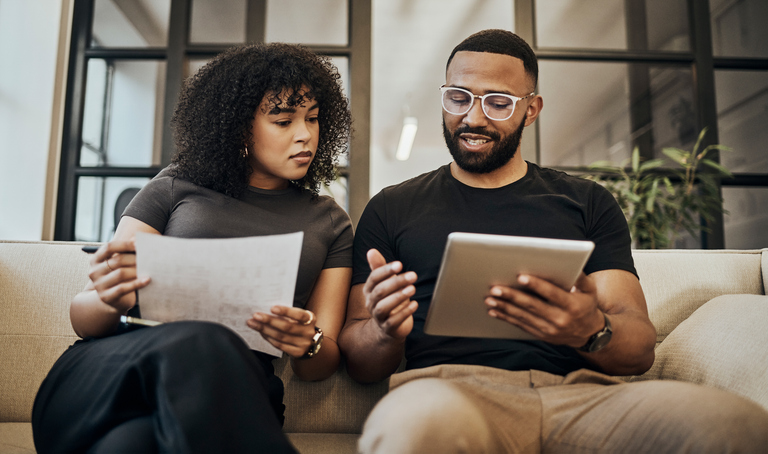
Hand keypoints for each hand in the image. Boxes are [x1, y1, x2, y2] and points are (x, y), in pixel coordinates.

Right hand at [89, 240, 149, 312]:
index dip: (125, 244)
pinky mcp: (106, 296)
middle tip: (149, 259)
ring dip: (137, 270)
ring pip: (121, 273)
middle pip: (117, 260)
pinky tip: (147, 279)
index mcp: (96, 260)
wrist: (113, 299)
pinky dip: (137, 283)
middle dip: (135, 259)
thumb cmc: (118, 277)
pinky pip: (123, 288)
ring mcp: (99, 285)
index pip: (109, 247)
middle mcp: (94, 271)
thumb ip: (126, 251)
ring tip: (149, 269)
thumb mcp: (120, 264)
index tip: (139, 244)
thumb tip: (137, 239)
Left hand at [247, 306, 318, 357]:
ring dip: (265, 330)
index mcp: (310, 319)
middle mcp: (308, 332)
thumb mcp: (299, 318)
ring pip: (281, 337)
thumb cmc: (300, 325)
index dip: (286, 311)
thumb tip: (267, 310)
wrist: (310, 343)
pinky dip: (268, 338)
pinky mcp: (296, 352)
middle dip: (269, 321)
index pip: (299, 315)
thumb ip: (288, 314)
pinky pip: (279, 345)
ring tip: (253, 323)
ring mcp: (303, 344)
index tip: (272, 308)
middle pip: (287, 327)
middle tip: (256, 316)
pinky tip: (261, 332)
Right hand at [362, 249, 417, 340]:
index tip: (400, 264)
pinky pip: (394, 321)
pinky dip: (404, 313)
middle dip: (396, 282)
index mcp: (369, 290)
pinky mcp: (388, 328)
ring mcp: (378, 317)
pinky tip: (414, 304)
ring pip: (384, 307)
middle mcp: (371, 303)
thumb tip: (371, 251)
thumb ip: (379, 267)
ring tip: (412, 289)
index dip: (386, 270)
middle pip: (380, 291)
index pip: (374, 278)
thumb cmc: (388, 299)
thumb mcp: (385, 282)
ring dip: (399, 297)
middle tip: (413, 275)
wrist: (388, 326)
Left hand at [484, 272, 604, 347]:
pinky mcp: (541, 335)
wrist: (589, 333)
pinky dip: (506, 318)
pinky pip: (521, 326)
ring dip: (504, 307)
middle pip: (532, 306)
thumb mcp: (590, 290)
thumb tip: (570, 264)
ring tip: (490, 298)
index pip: (551, 294)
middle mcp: (560, 319)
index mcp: (572, 306)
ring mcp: (549, 330)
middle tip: (496, 288)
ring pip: (523, 317)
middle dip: (512, 296)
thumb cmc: (586, 305)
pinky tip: (494, 311)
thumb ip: (580, 278)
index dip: (536, 285)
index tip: (520, 277)